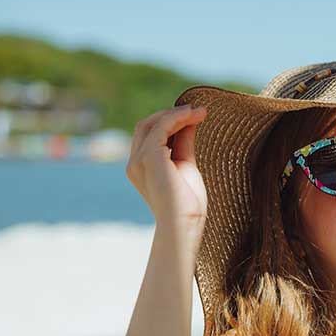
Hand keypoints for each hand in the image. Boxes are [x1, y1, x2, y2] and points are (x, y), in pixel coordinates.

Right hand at [126, 104, 208, 230]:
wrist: (185, 225)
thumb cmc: (187, 204)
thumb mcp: (186, 166)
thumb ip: (184, 143)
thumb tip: (190, 121)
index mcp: (141, 167)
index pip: (149, 134)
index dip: (169, 122)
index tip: (194, 116)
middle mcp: (135, 162)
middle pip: (146, 125)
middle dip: (171, 114)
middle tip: (198, 111)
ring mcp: (139, 160)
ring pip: (154, 123)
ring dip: (178, 113)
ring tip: (201, 111)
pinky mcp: (150, 158)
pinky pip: (162, 127)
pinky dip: (178, 118)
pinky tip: (194, 116)